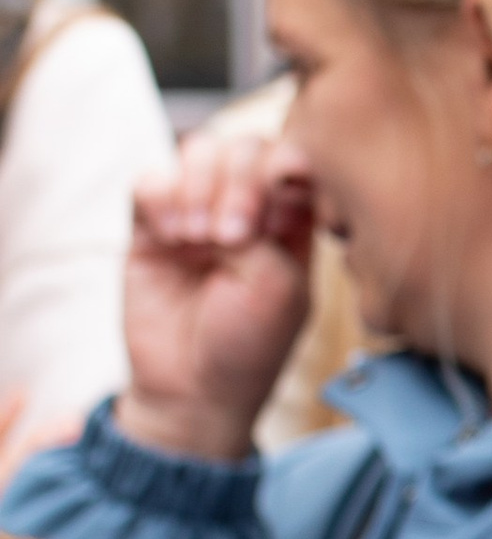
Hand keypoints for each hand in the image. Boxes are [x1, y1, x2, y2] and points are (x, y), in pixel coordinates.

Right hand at [118, 124, 318, 465]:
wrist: (192, 391)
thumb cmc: (249, 346)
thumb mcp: (281, 288)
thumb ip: (273, 226)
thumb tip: (241, 179)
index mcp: (293, 222)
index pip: (293, 159)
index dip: (286, 163)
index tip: (284, 188)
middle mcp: (247, 209)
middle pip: (245, 147)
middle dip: (240, 180)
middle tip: (233, 236)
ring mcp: (197, 213)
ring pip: (198, 152)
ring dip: (199, 185)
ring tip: (200, 238)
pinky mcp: (150, 226)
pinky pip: (150, 179)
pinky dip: (161, 195)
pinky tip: (172, 235)